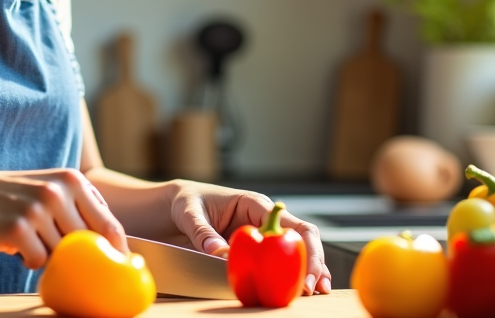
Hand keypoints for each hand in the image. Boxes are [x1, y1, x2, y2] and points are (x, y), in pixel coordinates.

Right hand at [0, 168, 127, 269]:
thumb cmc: (19, 199)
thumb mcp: (54, 190)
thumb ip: (84, 210)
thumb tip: (118, 246)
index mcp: (74, 181)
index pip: (110, 224)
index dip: (116, 250)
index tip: (117, 266)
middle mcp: (58, 192)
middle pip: (87, 243)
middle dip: (77, 254)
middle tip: (57, 247)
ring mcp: (38, 209)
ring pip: (62, 254)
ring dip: (49, 254)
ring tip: (32, 237)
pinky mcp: (18, 229)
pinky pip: (39, 261)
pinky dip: (30, 259)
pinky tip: (18, 245)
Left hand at [168, 180, 331, 295]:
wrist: (175, 207)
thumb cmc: (186, 202)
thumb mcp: (190, 212)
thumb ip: (203, 232)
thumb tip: (219, 253)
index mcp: (254, 204)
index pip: (290, 222)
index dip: (302, 247)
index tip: (303, 272)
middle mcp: (263, 219)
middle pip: (300, 238)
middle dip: (312, 262)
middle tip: (311, 289)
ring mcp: (262, 236)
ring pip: (295, 251)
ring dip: (310, 270)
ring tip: (319, 292)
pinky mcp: (254, 251)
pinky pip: (277, 262)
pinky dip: (291, 275)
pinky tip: (301, 290)